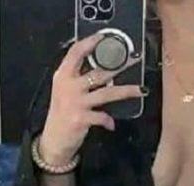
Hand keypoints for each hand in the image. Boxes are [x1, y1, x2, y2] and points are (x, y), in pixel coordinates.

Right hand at [39, 33, 143, 164]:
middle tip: (134, 61)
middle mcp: (68, 86)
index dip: (89, 43)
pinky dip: (109, 121)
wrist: (53, 141)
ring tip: (140, 90)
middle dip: (119, 66)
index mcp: (62, 76)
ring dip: (126, 91)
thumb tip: (104, 70)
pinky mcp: (81, 118)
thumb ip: (78, 79)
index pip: (75, 53)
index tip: (103, 37)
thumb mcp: (65, 91)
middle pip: (98, 72)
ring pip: (107, 93)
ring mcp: (75, 102)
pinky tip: (111, 124)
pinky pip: (103, 117)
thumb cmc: (62, 114)